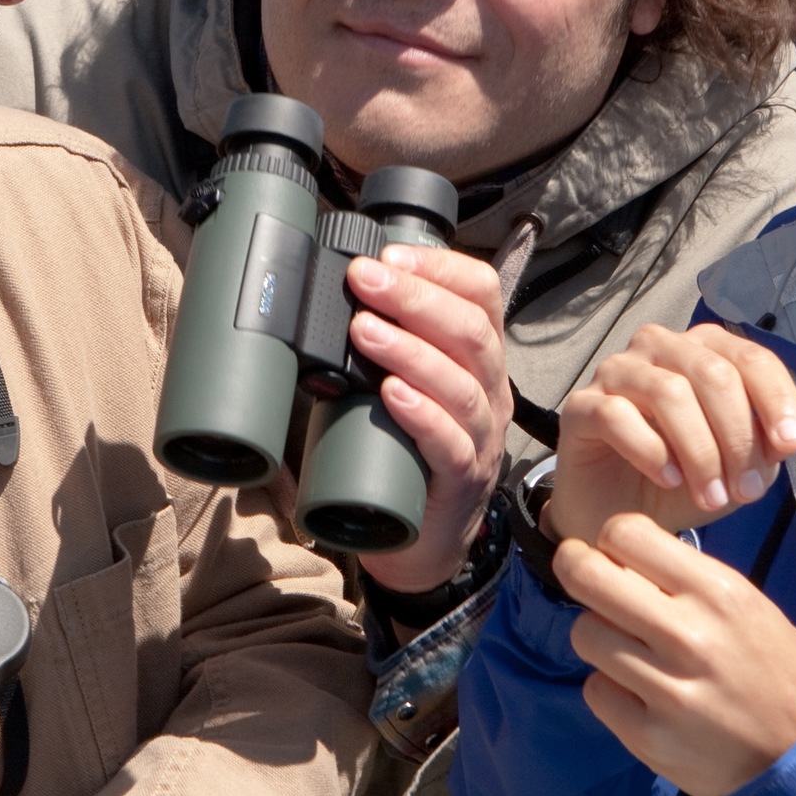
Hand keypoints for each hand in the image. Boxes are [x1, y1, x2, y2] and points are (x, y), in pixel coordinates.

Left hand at [343, 244, 512, 593]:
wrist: (418, 544)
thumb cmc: (401, 452)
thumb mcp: (397, 385)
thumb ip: (375, 345)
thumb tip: (306, 296)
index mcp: (477, 358)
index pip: (481, 294)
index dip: (439, 266)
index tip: (388, 252)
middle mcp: (490, 392)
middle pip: (471, 331)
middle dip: (413, 297)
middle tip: (361, 278)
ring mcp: (482, 439)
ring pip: (463, 384)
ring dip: (409, 350)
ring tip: (362, 330)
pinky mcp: (462, 482)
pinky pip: (452, 444)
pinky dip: (422, 414)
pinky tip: (391, 394)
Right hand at [548, 323, 795, 547]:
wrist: (618, 516)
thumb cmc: (682, 480)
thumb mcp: (737, 465)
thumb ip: (764, 446)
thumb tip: (785, 438)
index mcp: (704, 350)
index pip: (750, 358)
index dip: (777, 398)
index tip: (791, 445)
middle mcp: (659, 347)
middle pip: (712, 374)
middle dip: (737, 436)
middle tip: (745, 490)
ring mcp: (616, 372)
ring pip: (669, 392)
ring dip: (700, 451)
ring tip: (712, 497)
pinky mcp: (581, 406)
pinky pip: (618, 415)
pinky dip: (652, 451)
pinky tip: (670, 480)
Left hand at [562, 513, 795, 795]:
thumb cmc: (774, 669)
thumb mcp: (746, 604)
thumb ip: (685, 578)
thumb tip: (616, 555)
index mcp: (717, 592)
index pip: (625, 533)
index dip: (611, 538)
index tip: (613, 552)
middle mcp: (688, 635)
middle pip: (586, 577)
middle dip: (576, 567)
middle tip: (581, 573)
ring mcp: (666, 689)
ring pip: (584, 634)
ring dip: (598, 636)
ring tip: (627, 647)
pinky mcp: (648, 736)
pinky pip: (595, 690)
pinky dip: (609, 688)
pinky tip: (638, 692)